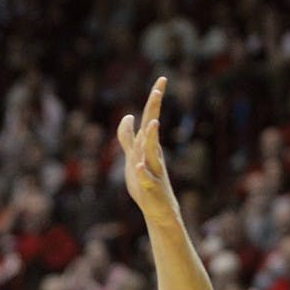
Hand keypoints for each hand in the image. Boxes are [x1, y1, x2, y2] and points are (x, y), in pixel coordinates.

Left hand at [117, 77, 179, 226]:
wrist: (158, 210)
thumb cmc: (145, 182)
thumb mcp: (132, 156)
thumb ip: (128, 137)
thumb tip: (128, 116)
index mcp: (147, 145)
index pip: (150, 117)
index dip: (154, 99)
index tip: (162, 78)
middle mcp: (152, 154)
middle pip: (152, 127)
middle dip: (154, 108)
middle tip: (160, 87)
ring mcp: (153, 170)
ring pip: (151, 151)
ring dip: (151, 138)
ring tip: (152, 123)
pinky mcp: (150, 188)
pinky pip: (147, 179)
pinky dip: (143, 172)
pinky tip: (139, 166)